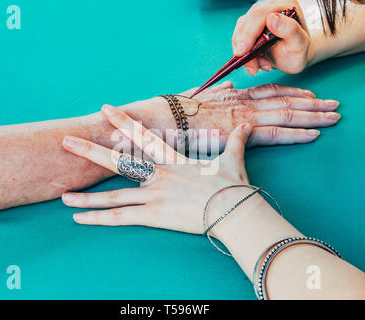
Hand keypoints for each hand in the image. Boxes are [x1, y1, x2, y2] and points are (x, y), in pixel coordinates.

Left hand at [62, 105, 260, 235]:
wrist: (237, 210)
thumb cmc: (234, 186)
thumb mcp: (234, 159)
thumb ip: (236, 141)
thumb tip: (247, 127)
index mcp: (172, 160)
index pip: (142, 136)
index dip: (122, 121)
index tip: (105, 108)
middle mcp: (158, 175)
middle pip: (117, 161)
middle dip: (90, 151)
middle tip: (67, 141)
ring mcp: (154, 196)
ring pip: (113, 195)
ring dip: (86, 196)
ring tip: (63, 195)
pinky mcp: (154, 216)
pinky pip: (121, 218)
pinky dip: (99, 220)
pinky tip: (79, 221)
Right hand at [128, 81, 339, 150]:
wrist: (152, 121)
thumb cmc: (167, 114)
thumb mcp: (190, 98)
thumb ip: (211, 93)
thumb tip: (228, 87)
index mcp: (229, 97)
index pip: (267, 92)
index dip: (291, 92)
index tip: (309, 96)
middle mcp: (238, 104)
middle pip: (282, 101)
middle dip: (310, 103)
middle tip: (334, 105)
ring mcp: (239, 117)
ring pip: (283, 114)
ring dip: (311, 115)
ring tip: (334, 116)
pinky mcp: (236, 134)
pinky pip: (272, 134)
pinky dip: (294, 134)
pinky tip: (313, 134)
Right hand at [231, 0, 310, 74]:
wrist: (292, 57)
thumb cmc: (298, 51)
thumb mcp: (300, 44)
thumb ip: (290, 30)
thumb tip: (272, 19)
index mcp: (284, 6)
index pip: (259, 15)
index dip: (249, 33)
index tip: (242, 52)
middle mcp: (268, 8)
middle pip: (246, 23)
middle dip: (244, 47)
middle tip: (252, 67)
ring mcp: (256, 18)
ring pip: (239, 33)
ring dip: (245, 54)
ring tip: (261, 65)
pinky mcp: (249, 28)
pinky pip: (238, 41)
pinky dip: (244, 56)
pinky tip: (256, 63)